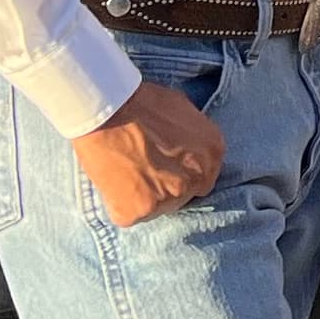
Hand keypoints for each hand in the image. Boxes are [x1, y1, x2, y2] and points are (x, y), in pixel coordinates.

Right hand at [71, 81, 225, 224]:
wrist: (107, 113)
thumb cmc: (140, 103)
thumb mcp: (182, 108)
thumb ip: (192, 135)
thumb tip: (187, 146)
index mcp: (213, 152)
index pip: (203, 177)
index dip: (181, 173)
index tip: (164, 166)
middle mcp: (196, 179)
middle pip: (182, 195)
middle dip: (164, 186)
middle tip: (142, 170)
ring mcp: (168, 199)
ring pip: (157, 208)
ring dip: (143, 197)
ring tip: (125, 173)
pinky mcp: (139, 212)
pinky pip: (130, 215)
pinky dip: (119, 203)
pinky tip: (113, 181)